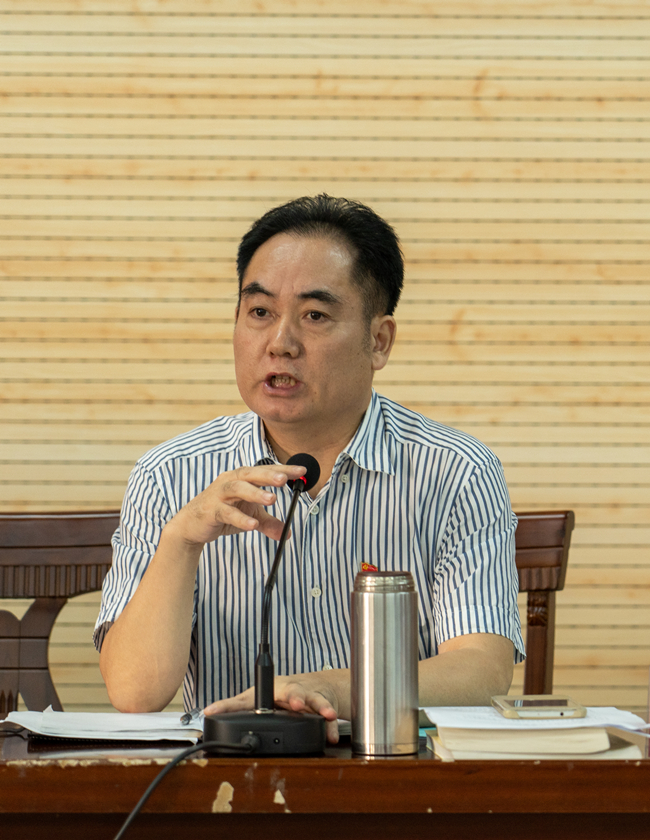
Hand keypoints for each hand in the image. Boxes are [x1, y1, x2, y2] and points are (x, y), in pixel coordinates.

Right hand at [165, 463, 306, 548]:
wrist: (191, 526)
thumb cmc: (222, 513)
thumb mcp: (249, 517)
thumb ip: (268, 523)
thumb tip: (288, 533)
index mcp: (242, 479)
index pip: (265, 471)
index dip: (283, 469)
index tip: (302, 470)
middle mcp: (230, 481)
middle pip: (250, 474)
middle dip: (268, 475)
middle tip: (284, 479)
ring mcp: (219, 495)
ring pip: (237, 489)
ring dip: (255, 493)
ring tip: (272, 499)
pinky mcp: (210, 510)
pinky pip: (226, 512)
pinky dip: (240, 518)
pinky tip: (252, 525)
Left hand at [203, 672, 342, 743]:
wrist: (314, 685)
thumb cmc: (279, 693)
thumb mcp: (253, 698)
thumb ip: (233, 707)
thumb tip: (207, 712)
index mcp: (270, 689)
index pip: (256, 693)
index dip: (252, 698)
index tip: (229, 708)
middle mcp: (290, 690)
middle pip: (293, 690)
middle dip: (296, 697)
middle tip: (297, 705)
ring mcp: (308, 696)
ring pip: (315, 699)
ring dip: (320, 707)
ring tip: (327, 715)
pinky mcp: (323, 703)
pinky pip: (328, 716)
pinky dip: (331, 725)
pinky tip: (331, 734)